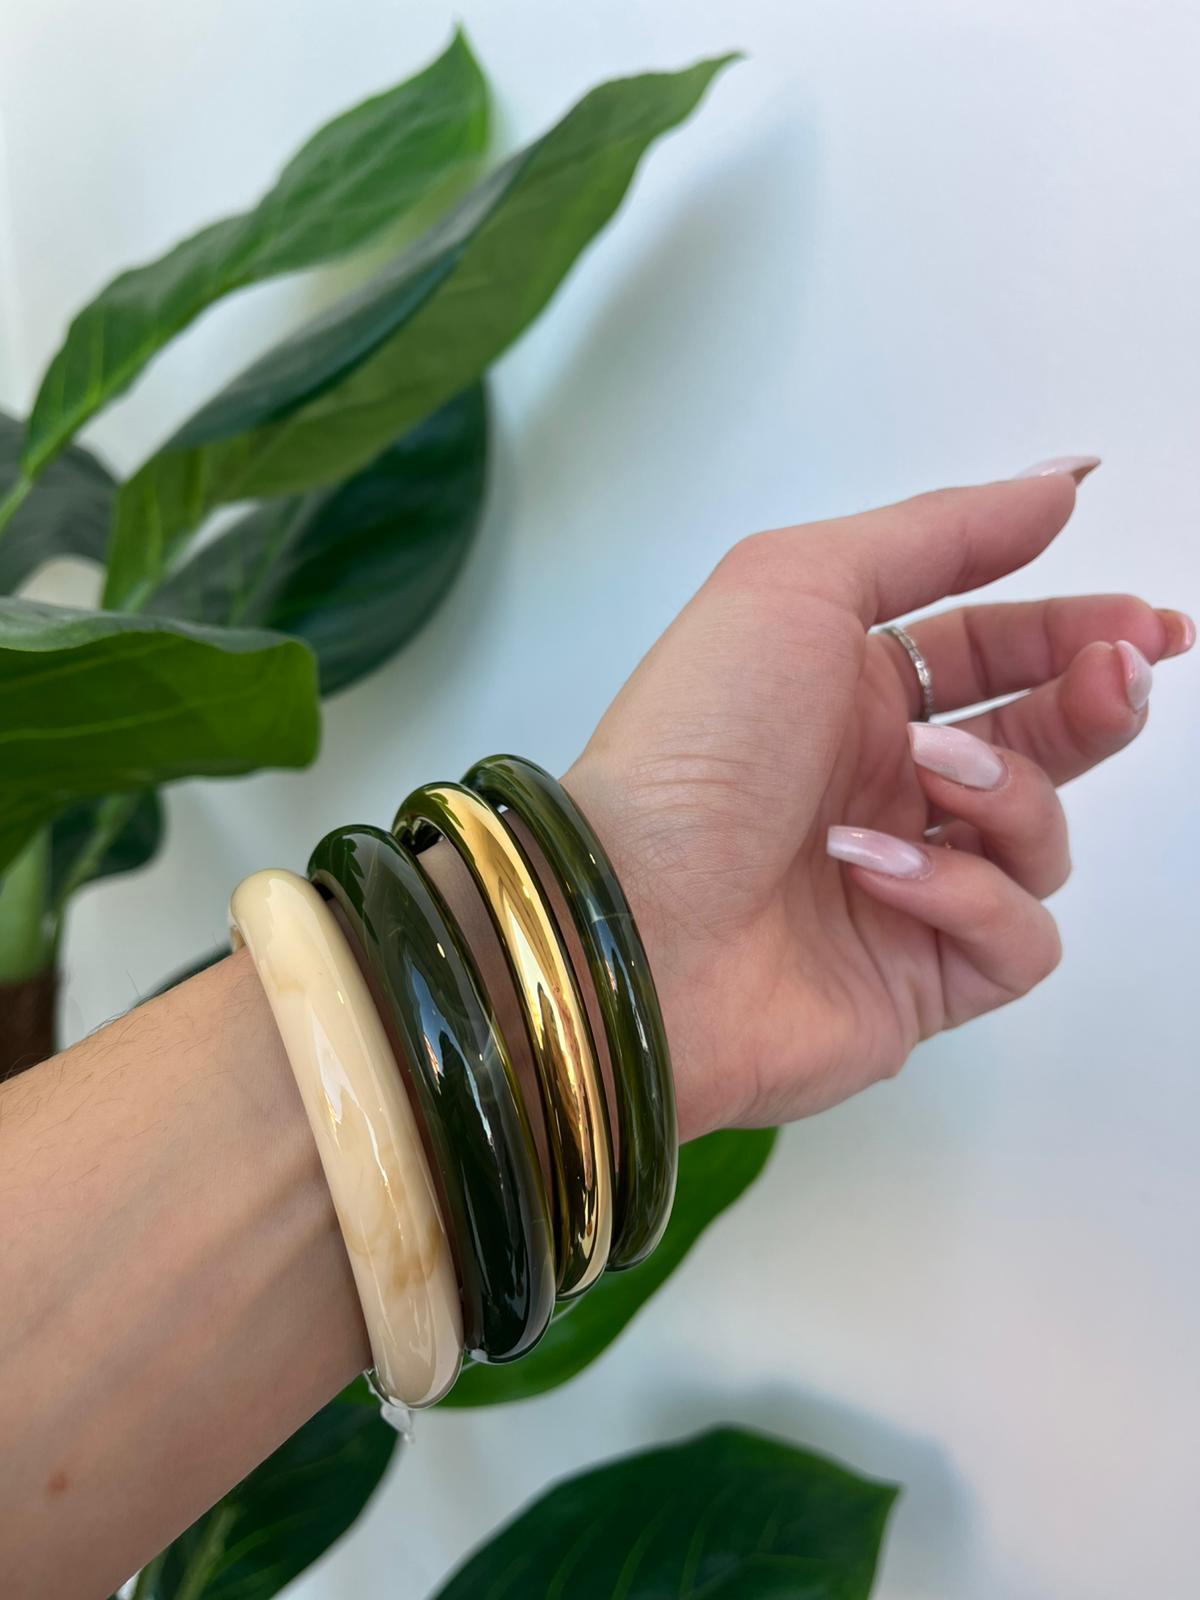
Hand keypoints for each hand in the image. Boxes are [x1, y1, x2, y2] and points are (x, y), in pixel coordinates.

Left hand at [565, 466, 1193, 1139]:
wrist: (629, 919)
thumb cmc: (694, 745)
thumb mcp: (796, 586)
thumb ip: (936, 534)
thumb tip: (1061, 484)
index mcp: (844, 691)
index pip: (989, 650)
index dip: (1073, 630)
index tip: (1145, 623)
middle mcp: (876, 785)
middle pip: (1036, 739)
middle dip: (1092, 702)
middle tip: (1120, 675)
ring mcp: (901, 887)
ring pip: (1038, 837)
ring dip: (1007, 793)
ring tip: (931, 778)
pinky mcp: (918, 982)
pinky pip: (1014, 937)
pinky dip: (968, 897)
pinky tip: (883, 877)